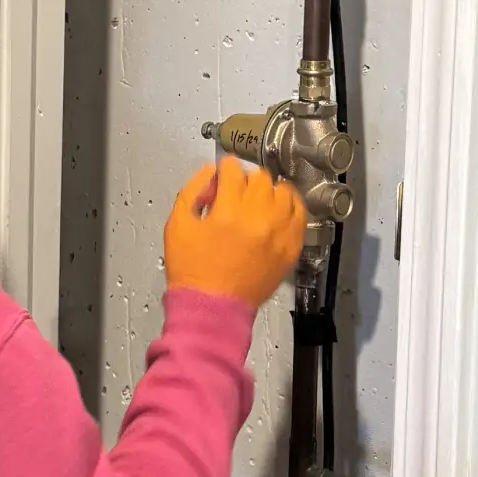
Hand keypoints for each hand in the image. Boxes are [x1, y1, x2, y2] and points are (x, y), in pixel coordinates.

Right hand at [163, 156, 305, 307]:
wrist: (213, 308)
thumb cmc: (191, 270)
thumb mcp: (177, 225)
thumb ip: (193, 190)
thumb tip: (211, 173)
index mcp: (228, 212)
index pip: (233, 171)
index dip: (224, 168)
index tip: (222, 173)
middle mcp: (259, 219)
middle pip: (260, 178)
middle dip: (245, 178)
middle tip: (235, 190)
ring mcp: (279, 234)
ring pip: (283, 192)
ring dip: (268, 190)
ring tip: (257, 200)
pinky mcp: (291, 248)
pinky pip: (299, 215)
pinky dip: (289, 206)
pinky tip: (277, 210)